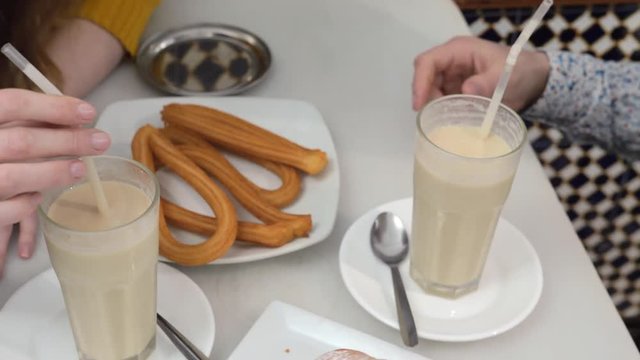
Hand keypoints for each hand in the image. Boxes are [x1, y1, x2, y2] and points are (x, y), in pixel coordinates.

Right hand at [0, 89, 110, 276]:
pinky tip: (39, 197)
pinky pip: (7, 210)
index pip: (13, 104)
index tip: (89, 112)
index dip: (53, 107)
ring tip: (81, 169)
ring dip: (53, 173)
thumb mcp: (3, 131)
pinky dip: (26, 203)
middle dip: (66, 141)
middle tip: (101, 141)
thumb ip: (29, 123)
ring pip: (13, 178)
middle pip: (21, 142)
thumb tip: (76, 121)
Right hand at [412, 36, 550, 111]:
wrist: (532, 81)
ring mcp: (452, 77)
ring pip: (431, 92)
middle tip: (435, 116)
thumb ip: (485, 83)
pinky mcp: (456, 92)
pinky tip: (452, 122)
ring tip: (448, 120)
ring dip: (435, 107)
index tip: (419, 104)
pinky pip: (442, 102)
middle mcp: (451, 62)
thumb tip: (466, 90)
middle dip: (426, 98)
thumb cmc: (520, 71)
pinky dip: (444, 113)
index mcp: (459, 50)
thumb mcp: (505, 76)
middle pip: (425, 78)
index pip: (428, 62)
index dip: (419, 82)